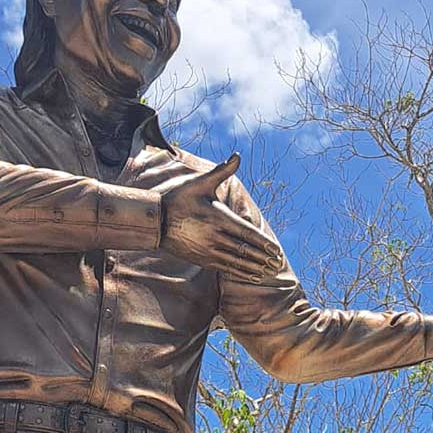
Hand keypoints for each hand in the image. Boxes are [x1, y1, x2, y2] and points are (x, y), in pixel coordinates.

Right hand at [153, 153, 283, 282]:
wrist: (155, 221)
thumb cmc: (179, 199)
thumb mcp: (200, 183)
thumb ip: (222, 171)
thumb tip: (237, 156)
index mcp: (218, 218)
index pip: (247, 233)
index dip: (263, 243)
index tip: (276, 250)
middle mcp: (215, 236)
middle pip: (245, 250)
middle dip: (263, 258)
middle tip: (278, 263)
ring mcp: (208, 250)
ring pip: (237, 262)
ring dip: (255, 268)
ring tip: (270, 272)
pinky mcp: (203, 260)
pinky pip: (226, 269)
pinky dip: (241, 273)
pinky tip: (252, 276)